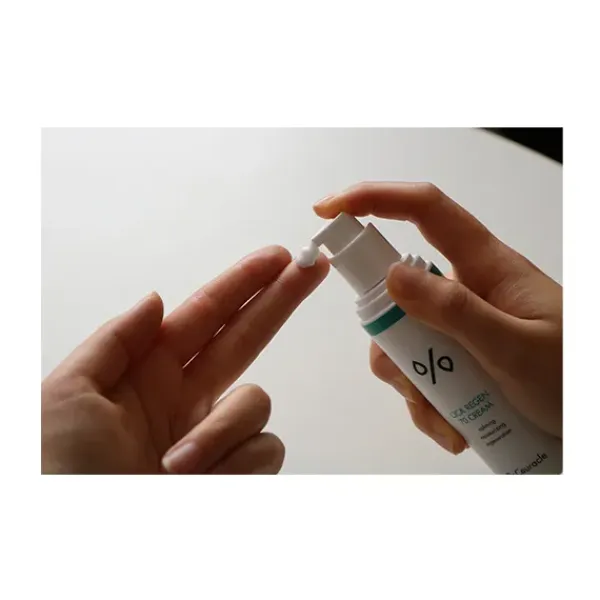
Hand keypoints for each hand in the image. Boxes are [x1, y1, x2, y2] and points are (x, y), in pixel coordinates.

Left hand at [42, 246, 328, 473]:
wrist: (80, 545)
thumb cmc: (59, 475)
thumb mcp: (67, 396)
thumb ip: (115, 341)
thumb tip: (155, 302)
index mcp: (147, 374)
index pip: (204, 317)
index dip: (241, 285)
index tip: (275, 259)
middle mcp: (185, 400)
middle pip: (246, 336)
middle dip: (279, 299)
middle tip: (310, 268)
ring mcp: (214, 438)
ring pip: (256, 404)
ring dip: (219, 433)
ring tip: (173, 468)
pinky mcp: (235, 472)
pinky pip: (264, 450)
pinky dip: (233, 465)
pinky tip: (200, 484)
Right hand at [315, 182, 561, 454]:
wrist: (592, 422)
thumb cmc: (573, 378)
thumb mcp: (516, 348)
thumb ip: (455, 311)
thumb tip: (391, 275)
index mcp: (485, 266)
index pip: (423, 209)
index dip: (373, 198)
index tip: (327, 212)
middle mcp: (463, 290)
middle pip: (396, 294)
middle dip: (393, 342)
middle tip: (418, 383)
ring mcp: (457, 326)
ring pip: (401, 342)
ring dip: (414, 387)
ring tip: (450, 422)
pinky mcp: (456, 357)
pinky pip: (419, 373)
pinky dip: (427, 405)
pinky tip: (456, 429)